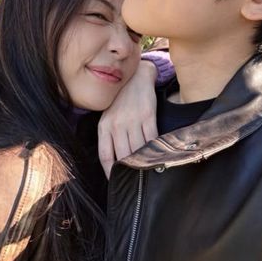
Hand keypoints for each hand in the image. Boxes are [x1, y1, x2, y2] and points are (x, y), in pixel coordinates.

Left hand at [98, 60, 158, 178]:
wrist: (136, 77)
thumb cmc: (121, 101)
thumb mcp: (108, 117)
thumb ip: (110, 137)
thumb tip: (116, 162)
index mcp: (104, 126)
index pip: (106, 156)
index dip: (111, 172)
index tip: (117, 182)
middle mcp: (117, 124)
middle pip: (124, 155)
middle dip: (130, 171)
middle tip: (135, 183)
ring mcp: (133, 119)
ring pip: (138, 149)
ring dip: (143, 163)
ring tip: (147, 174)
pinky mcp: (148, 115)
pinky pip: (152, 138)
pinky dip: (154, 150)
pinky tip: (157, 157)